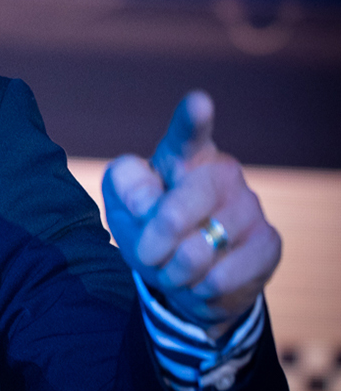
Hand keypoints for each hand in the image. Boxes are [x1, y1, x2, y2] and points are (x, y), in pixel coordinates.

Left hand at [102, 91, 280, 338]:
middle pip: (179, 207)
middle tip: (147, 253)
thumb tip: (147, 201)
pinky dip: (199, 289)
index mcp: (183, 157)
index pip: (186, 136)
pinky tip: (202, 281)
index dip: (192, 120)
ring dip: (174, 271)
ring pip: (199, 250)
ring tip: (175, 267)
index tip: (198, 102)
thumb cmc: (149, 228)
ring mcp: (250, 206)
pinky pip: (222, 276)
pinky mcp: (268, 242)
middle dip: (154, 240)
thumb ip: (127, 190)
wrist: (183, 277)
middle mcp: (221, 174)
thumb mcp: (123, 207)